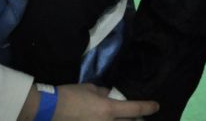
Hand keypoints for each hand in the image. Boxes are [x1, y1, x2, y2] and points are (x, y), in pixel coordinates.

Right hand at [18, 83, 158, 120]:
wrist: (50, 109)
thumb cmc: (71, 95)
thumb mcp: (91, 88)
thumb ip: (104, 93)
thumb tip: (110, 96)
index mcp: (109, 109)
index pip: (135, 109)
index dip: (148, 107)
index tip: (156, 106)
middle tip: (142, 118)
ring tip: (129, 119)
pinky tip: (110, 120)